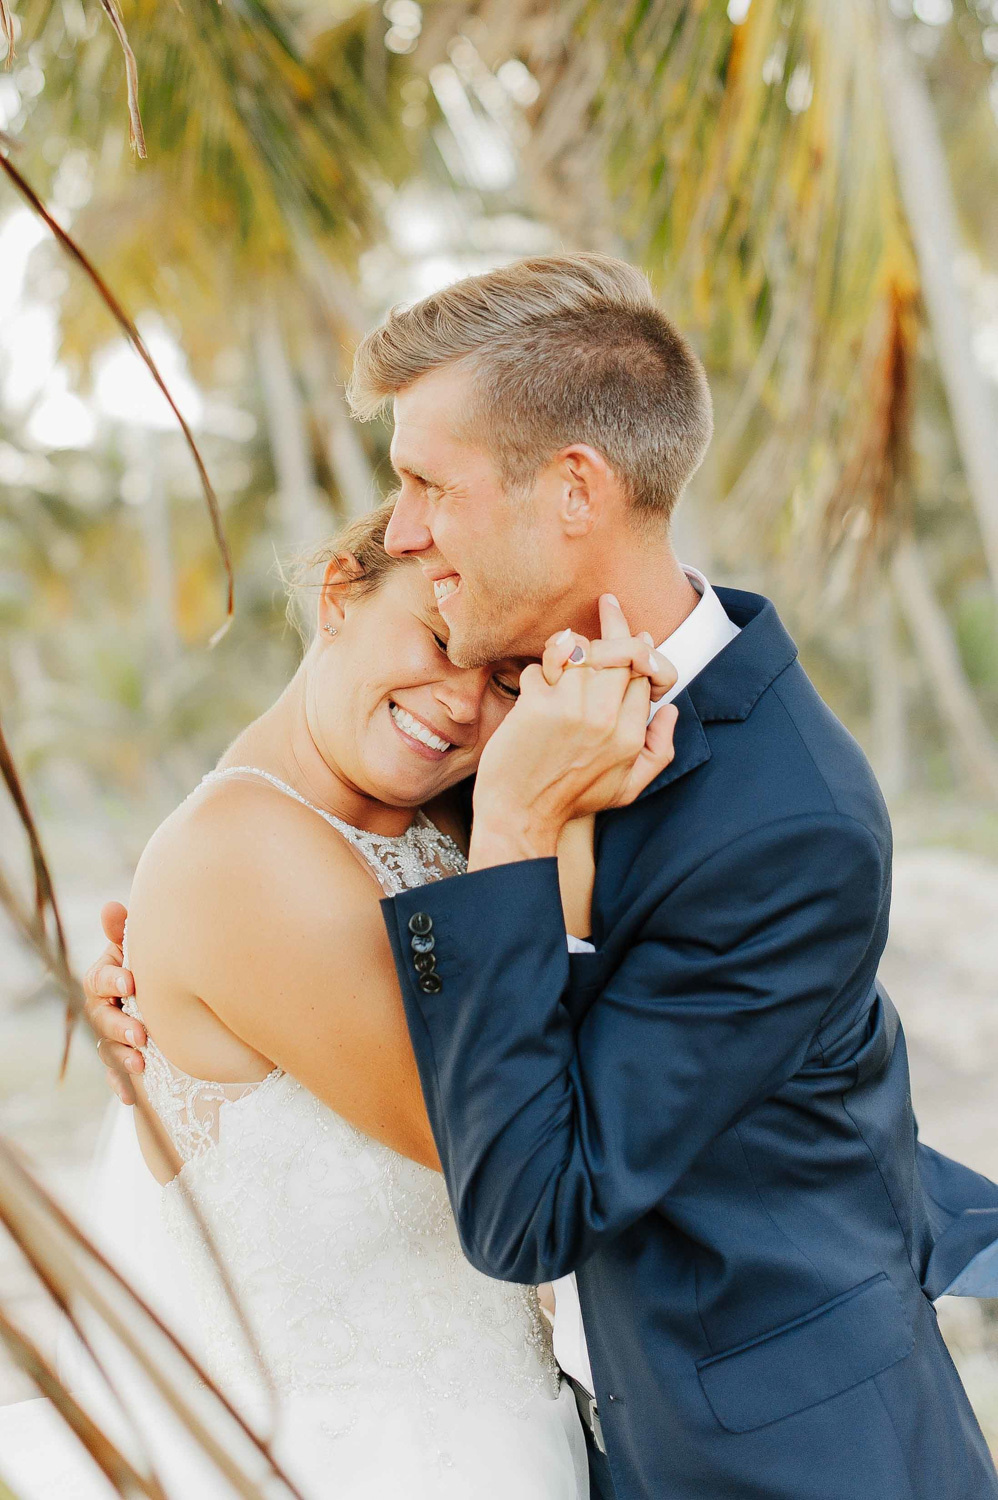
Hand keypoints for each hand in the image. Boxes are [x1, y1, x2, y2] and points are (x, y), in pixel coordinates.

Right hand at [83, 901, 144, 1104]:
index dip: (111, 980)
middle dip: (119, 1026)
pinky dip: (122, 1086)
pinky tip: (132, 1097)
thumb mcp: (144, 948)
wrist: (173, 1000)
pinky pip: (116, 1077)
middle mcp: (103, 1007)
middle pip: (101, 1018)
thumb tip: (110, 906)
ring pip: (108, 1048)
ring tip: (142, 1064)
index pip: (98, 979)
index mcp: (106, 978)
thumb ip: (126, 932)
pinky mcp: (123, 1060)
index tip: (131, 982)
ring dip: (122, 1058)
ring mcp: (112, 1035)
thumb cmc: (155, 965)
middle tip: (141, 1033)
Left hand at [470, 596, 677, 865]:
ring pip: (581, 652)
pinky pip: (544, 667)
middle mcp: (605, 720)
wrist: (520, 816)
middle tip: (608, 601)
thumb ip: (658, 751)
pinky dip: (538, 671)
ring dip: (570, 648)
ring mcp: (572, 710)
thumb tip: (669, 711)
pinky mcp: (538, 706)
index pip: (644, 675)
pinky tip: (535, 687)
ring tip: (565, 648)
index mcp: (630, 736)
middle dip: (614, 623)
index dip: (640, 649)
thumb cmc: (572, 801)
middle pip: (619, 652)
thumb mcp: (628, 789)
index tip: (637, 632)